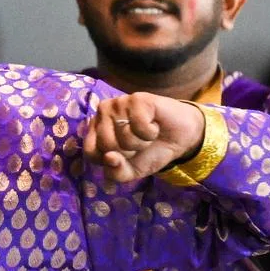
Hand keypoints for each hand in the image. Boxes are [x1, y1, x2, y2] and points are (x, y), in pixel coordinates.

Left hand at [84, 92, 204, 183]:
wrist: (179, 138)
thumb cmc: (150, 151)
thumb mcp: (131, 171)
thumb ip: (116, 172)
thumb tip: (109, 158)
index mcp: (95, 130)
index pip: (90, 152)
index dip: (111, 160)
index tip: (125, 155)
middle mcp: (103, 112)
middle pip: (106, 144)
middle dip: (128, 151)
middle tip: (139, 143)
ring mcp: (118, 102)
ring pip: (123, 135)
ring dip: (141, 142)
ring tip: (146, 134)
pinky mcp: (136, 98)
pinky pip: (139, 124)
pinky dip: (150, 132)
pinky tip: (154, 125)